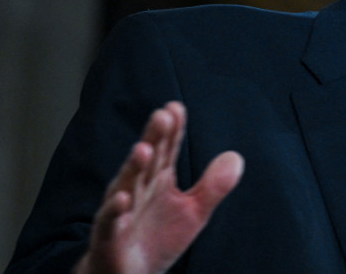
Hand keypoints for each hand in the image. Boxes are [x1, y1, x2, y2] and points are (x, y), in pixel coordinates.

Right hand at [74, 101, 243, 273]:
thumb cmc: (158, 237)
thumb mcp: (194, 211)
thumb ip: (214, 185)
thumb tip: (236, 156)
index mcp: (158, 179)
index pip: (167, 149)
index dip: (172, 130)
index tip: (176, 108)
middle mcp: (137, 189)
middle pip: (147, 160)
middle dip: (154, 138)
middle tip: (162, 115)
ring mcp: (121, 212)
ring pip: (126, 185)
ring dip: (134, 167)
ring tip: (144, 149)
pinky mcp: (109, 237)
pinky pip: (110, 222)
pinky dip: (114, 210)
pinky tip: (123, 197)